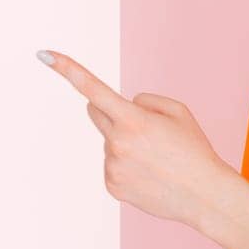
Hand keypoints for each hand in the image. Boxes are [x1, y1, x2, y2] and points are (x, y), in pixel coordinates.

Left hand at [35, 48, 234, 231]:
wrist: (204, 195)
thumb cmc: (194, 150)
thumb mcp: (179, 111)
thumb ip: (144, 101)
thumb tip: (122, 107)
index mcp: (133, 120)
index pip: (93, 89)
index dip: (67, 69)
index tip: (44, 54)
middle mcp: (117, 143)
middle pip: (96, 113)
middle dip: (113, 112)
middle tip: (143, 127)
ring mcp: (112, 166)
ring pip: (109, 142)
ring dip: (127, 144)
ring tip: (157, 160)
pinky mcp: (111, 185)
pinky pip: (112, 165)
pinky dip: (128, 165)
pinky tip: (150, 174)